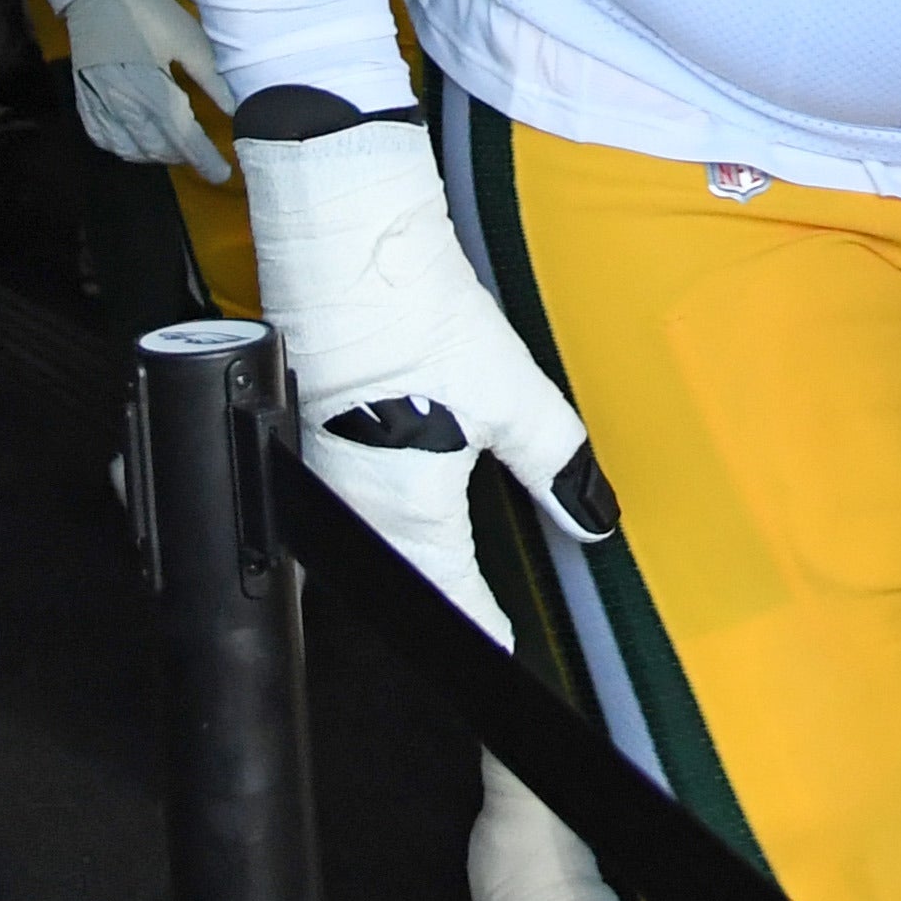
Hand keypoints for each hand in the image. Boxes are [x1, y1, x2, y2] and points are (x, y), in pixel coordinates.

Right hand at [65, 0, 232, 181]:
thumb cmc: (151, 12)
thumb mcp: (189, 41)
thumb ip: (211, 80)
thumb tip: (233, 110)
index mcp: (154, 90)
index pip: (184, 138)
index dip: (205, 159)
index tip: (223, 174)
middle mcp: (125, 106)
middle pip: (158, 148)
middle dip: (183, 156)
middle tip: (203, 155)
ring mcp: (101, 106)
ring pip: (131, 149)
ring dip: (156, 155)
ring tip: (175, 149)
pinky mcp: (86, 101)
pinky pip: (105, 140)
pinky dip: (125, 148)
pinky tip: (138, 143)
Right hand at [239, 117, 614, 643]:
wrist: (340, 245)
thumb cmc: (416, 318)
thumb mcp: (513, 394)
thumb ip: (559, 465)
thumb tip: (595, 517)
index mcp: (405, 518)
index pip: (451, 605)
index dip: (484, 633)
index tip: (505, 654)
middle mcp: (352, 513)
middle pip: (400, 584)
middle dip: (441, 601)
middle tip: (481, 616)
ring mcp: (320, 477)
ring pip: (368, 545)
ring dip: (408, 556)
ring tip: (448, 563)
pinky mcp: (305, 437)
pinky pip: (342, 503)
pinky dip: (377, 510)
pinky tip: (401, 490)